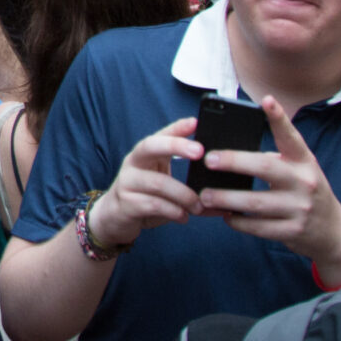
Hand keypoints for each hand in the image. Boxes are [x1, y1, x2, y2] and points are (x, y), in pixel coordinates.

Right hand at [89, 117, 202, 249]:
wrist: (115, 218)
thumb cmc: (146, 197)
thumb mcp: (164, 183)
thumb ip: (187, 180)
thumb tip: (224, 189)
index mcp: (145, 154)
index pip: (161, 135)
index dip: (177, 127)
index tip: (196, 122)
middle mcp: (133, 163)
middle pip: (151, 146)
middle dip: (176, 146)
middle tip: (199, 152)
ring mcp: (127, 182)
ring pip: (158, 183)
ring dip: (184, 195)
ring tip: (198, 206)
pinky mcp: (127, 203)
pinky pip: (154, 204)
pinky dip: (174, 212)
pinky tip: (183, 217)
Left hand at [194, 96, 340, 270]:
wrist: (333, 231)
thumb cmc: (305, 192)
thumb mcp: (300, 170)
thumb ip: (275, 159)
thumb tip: (229, 154)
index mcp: (304, 161)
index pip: (291, 137)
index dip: (279, 118)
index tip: (266, 101)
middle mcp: (304, 182)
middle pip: (265, 167)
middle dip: (233, 162)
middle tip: (208, 159)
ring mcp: (299, 208)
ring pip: (255, 202)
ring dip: (226, 198)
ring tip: (205, 195)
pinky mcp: (292, 231)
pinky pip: (258, 227)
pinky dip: (238, 222)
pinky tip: (225, 216)